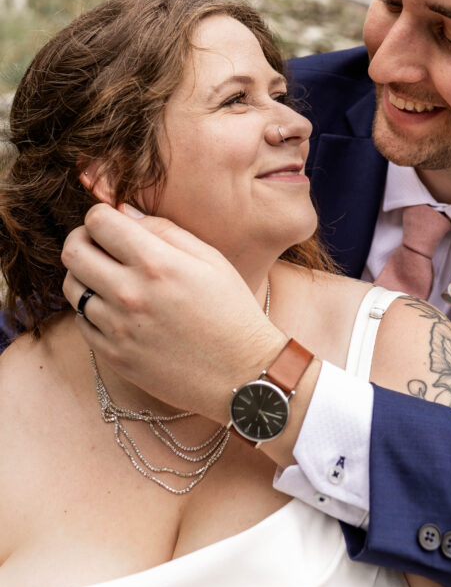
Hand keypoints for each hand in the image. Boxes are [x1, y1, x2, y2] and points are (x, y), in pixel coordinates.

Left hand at [61, 203, 285, 422]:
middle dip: (82, 239)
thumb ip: (165, 230)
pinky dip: (92, 309)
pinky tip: (117, 308)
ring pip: (72, 287)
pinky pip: (81, 321)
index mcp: (157, 263)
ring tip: (109, 277)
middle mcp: (130, 294)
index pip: (98, 222)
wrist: (241, 374)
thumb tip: (125, 213)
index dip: (101, 215)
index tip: (113, 222)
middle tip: (101, 244)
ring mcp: (118, 328)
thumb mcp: (211, 259)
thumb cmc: (232, 311)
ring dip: (85, 275)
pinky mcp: (113, 355)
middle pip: (72, 252)